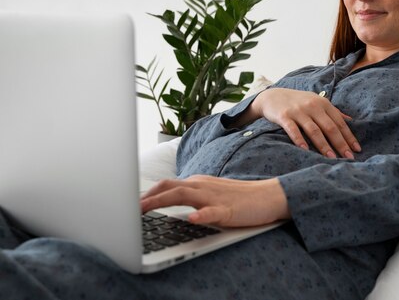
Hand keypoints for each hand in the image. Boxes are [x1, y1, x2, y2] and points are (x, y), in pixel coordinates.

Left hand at [140, 176, 289, 226]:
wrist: (268, 196)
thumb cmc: (239, 197)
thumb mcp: (211, 194)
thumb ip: (191, 196)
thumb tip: (167, 200)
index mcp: (198, 183)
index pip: (166, 185)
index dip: (146, 193)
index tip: (129, 204)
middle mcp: (202, 186)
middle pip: (169, 187)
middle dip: (146, 197)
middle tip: (128, 208)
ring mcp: (215, 197)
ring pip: (184, 195)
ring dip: (161, 201)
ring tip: (143, 210)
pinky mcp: (229, 209)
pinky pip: (212, 212)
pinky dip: (201, 215)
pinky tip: (192, 219)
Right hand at [251, 88, 360, 158]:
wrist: (271, 96)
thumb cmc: (298, 102)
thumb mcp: (316, 102)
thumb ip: (332, 111)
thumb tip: (350, 120)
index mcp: (323, 103)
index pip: (339, 122)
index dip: (349, 136)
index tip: (357, 150)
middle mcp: (312, 105)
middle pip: (329, 127)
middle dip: (340, 143)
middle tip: (348, 157)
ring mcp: (298, 111)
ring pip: (314, 130)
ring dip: (324, 145)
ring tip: (331, 158)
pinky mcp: (284, 116)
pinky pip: (293, 129)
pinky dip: (300, 140)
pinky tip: (306, 150)